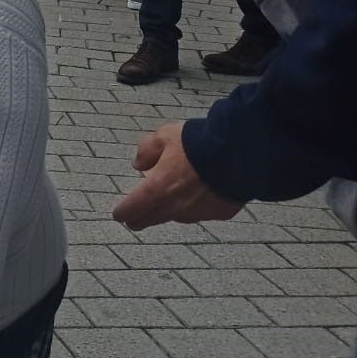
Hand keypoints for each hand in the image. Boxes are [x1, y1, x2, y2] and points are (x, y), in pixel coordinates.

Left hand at [112, 122, 244, 230]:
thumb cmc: (196, 143)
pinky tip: (197, 198)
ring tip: (165, 207)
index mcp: (158, 189)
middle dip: (141, 219)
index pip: (133, 208)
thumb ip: (146, 150)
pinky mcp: (220, 213)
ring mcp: (199, 213)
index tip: (119, 214)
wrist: (238, 154)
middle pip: (152, 219)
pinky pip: (201, 213)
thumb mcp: (163, 136)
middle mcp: (176, 206)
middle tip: (134, 220)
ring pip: (177, 217)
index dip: (123, 212)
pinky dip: (195, 207)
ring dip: (168, 213)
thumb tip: (139, 164)